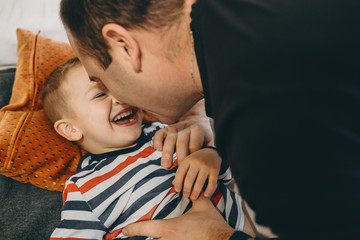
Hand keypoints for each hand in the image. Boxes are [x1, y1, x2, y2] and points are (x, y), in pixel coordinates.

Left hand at [122, 195, 236, 239]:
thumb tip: (190, 189)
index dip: (133, 229)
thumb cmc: (211, 224)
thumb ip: (193, 196)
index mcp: (169, 228)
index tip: (124, 230)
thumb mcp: (202, 206)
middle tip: (131, 235)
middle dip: (140, 239)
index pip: (145, 228)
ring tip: (146, 238)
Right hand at [153, 100, 213, 167]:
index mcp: (198, 130)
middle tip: (178, 171)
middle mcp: (186, 127)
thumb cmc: (204, 137)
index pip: (194, 145)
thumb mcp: (212, 141)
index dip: (193, 157)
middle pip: (181, 143)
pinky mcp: (166, 129)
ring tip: (166, 166)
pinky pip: (159, 133)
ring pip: (170, 139)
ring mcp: (175, 127)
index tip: (192, 167)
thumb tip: (214, 164)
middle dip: (179, 158)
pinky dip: (157, 141)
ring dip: (167, 153)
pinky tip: (158, 150)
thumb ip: (212, 150)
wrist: (197, 121)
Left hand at [172, 148, 220, 199]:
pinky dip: (208, 190)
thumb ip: (181, 172)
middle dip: (186, 190)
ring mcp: (206, 166)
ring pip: (200, 182)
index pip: (180, 173)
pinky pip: (212, 183)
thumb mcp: (187, 163)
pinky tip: (205, 195)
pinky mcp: (215, 170)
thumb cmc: (197, 160)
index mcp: (188, 160)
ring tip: (193, 198)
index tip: (177, 190)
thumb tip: (174, 184)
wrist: (212, 153)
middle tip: (186, 196)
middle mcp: (197, 162)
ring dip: (196, 192)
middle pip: (189, 179)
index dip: (178, 183)